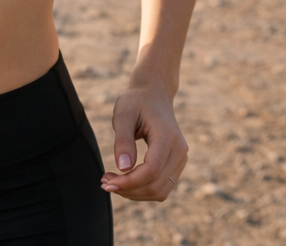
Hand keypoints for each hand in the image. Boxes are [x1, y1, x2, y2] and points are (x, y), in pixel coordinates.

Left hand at [100, 83, 187, 201]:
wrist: (154, 93)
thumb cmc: (136, 100)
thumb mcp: (123, 114)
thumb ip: (123, 140)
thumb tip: (123, 168)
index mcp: (167, 136)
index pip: (151, 170)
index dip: (129, 182)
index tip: (106, 182)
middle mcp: (179, 150)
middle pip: (156, 185)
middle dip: (129, 190)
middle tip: (104, 183)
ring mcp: (181, 159)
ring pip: (160, 191)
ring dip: (135, 193)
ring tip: (111, 183)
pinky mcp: (176, 164)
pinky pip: (162, 186)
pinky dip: (142, 189)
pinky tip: (124, 181)